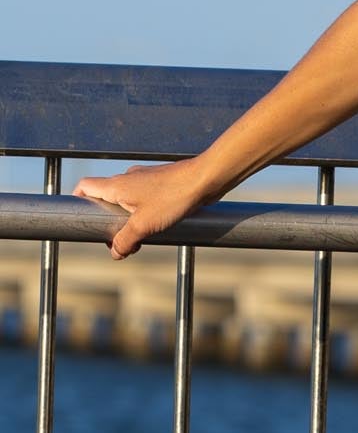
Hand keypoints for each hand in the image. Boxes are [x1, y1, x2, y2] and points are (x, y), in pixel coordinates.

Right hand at [71, 159, 216, 260]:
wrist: (204, 179)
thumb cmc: (173, 198)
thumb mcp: (144, 225)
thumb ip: (125, 240)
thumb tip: (115, 253)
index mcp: (116, 185)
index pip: (85, 186)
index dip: (78, 201)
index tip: (83, 219)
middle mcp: (127, 179)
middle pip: (106, 198)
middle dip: (108, 221)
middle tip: (118, 241)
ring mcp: (144, 179)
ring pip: (126, 200)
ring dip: (128, 220)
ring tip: (140, 238)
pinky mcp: (160, 183)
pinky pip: (143, 199)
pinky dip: (143, 213)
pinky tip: (157, 227)